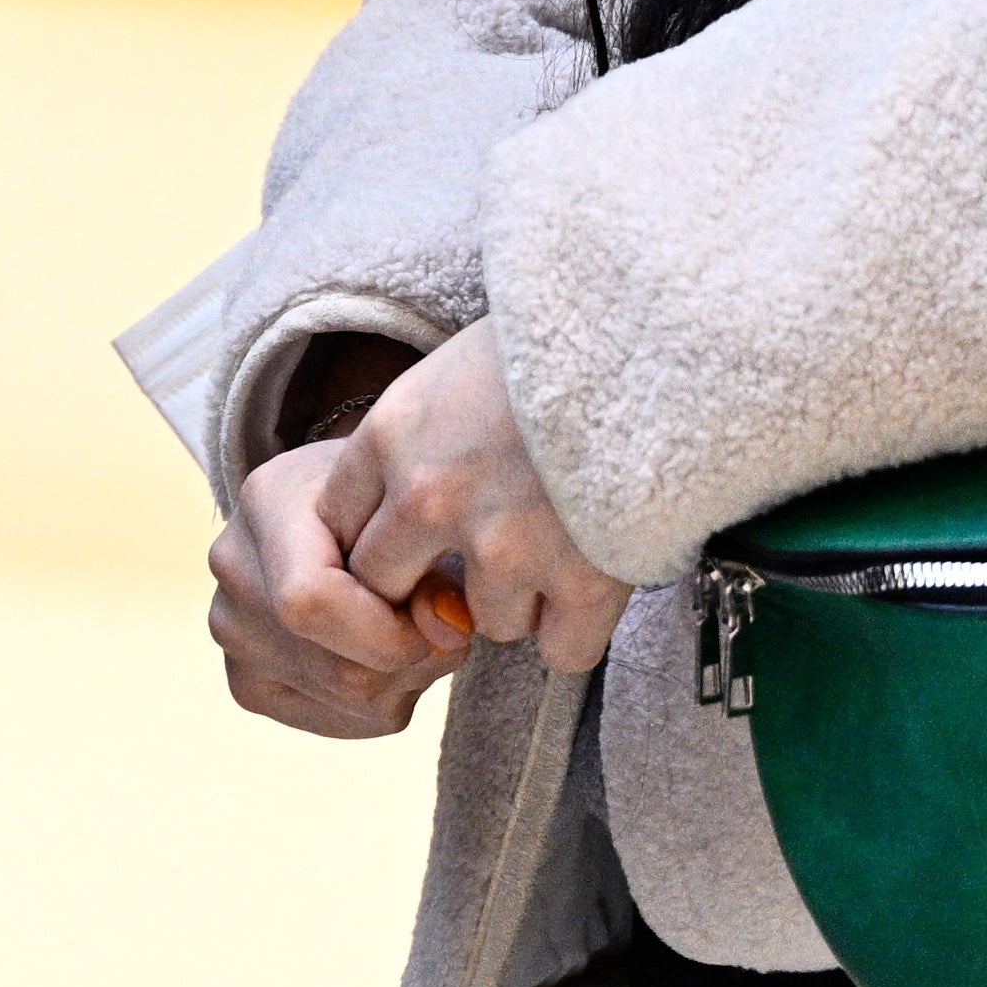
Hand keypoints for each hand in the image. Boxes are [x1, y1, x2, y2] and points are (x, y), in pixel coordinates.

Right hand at [210, 432, 463, 738]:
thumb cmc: (388, 500)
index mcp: (266, 504)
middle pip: (339, 670)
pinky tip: (379, 652)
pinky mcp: (247, 681)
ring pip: (347, 699)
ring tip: (403, 624)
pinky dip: (381, 698)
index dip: (390, 633)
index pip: (310, 604)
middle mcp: (232, 569)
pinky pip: (337, 718)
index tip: (442, 618)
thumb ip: (436, 568)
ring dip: (403, 676)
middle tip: (431, 616)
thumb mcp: (424, 513)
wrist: (340, 507)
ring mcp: (231, 629)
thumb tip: (445, 630)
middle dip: (411, 658)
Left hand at [333, 321, 634, 669]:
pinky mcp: (583, 581)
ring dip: (515, 601)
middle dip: (424, 586)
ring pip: (482, 622)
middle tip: (474, 564)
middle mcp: (430, 498)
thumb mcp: (450, 370)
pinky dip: (577, 630)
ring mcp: (504, 546)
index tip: (408, 537)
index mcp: (390, 437)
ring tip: (555, 551)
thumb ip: (417, 439)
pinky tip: (593, 584)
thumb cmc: (552, 342)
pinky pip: (561, 651)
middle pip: (386, 588)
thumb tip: (404, 502)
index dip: (374, 537)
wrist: (649, 336)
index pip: (337, 524)